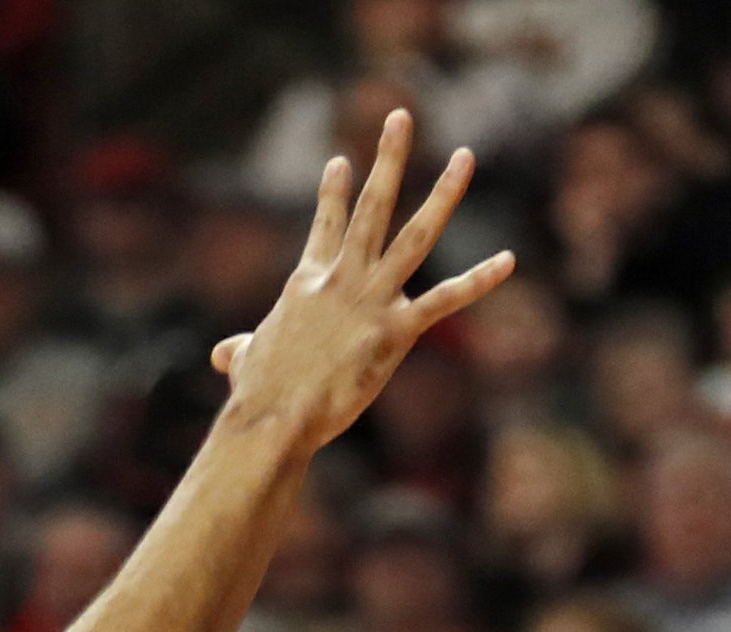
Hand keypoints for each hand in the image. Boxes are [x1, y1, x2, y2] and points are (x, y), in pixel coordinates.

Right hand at [207, 113, 516, 453]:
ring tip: (465, 155)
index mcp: (307, 282)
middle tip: (401, 116)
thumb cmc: (259, 396)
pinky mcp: (395, 332)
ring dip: (444, 193)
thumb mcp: (248, 362)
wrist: (275, 416)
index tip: (341, 160)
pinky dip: (479, 280)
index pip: (326, 225)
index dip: (334, 192)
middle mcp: (342, 278)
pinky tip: (508, 259)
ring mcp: (371, 300)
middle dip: (389, 157)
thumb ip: (241, 351)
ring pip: (416, 235)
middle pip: (373, 205)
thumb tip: (222, 356)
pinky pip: (446, 300)